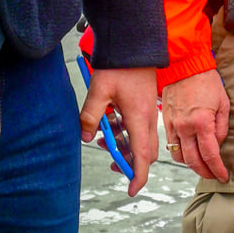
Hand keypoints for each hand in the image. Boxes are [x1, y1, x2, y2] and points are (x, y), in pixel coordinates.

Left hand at [79, 67, 159, 196]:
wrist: (134, 43)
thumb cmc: (119, 64)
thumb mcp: (99, 90)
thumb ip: (90, 115)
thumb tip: (84, 137)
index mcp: (139, 118)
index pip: (142, 156)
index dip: (138, 176)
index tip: (131, 189)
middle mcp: (148, 118)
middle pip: (145, 152)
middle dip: (129, 162)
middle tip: (111, 162)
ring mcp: (149, 112)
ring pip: (141, 140)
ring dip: (125, 146)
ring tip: (102, 139)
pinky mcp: (145, 105)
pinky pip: (139, 128)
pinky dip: (126, 132)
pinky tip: (108, 123)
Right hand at [161, 68, 230, 181]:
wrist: (185, 66)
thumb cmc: (207, 82)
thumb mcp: (223, 104)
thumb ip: (221, 128)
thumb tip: (217, 145)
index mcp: (202, 122)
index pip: (210, 155)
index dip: (217, 169)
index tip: (222, 176)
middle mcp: (185, 127)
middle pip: (193, 161)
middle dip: (204, 172)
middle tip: (213, 176)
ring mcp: (173, 125)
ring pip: (179, 156)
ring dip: (190, 164)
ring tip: (201, 164)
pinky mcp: (166, 121)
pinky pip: (170, 144)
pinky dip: (179, 152)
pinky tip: (188, 151)